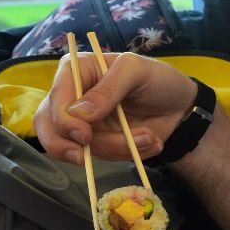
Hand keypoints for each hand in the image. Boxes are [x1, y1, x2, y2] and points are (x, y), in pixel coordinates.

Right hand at [33, 51, 197, 164]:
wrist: (180, 106)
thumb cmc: (158, 79)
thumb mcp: (137, 71)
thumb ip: (109, 88)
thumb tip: (79, 113)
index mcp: (77, 71)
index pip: (56, 96)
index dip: (63, 119)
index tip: (85, 135)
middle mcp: (73, 98)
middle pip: (48, 127)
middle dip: (64, 147)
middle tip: (84, 158)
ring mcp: (84, 124)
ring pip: (81, 148)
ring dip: (118, 148)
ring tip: (150, 137)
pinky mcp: (99, 143)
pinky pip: (102, 157)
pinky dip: (127, 154)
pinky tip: (151, 142)